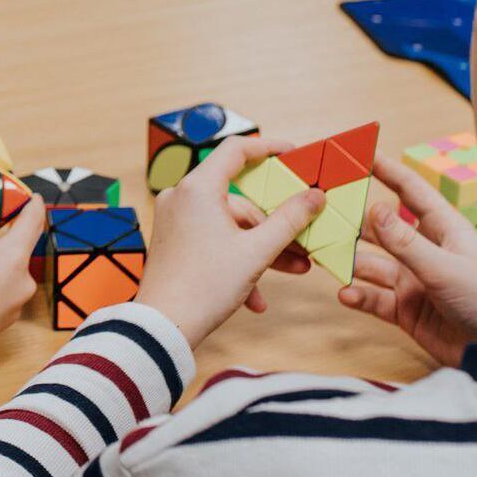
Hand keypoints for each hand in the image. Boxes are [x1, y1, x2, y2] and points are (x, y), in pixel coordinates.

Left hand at [137, 136, 325, 348]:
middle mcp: (182, 198)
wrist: (162, 328)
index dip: (269, 148)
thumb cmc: (205, 287)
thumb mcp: (257, 251)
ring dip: (262, 248)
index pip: (237, 150)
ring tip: (294, 269)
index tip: (294, 155)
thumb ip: (290, 220)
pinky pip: (214, 243)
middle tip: (306, 234)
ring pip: (230, 226)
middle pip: (240, 198)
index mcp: (198, 188)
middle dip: (276, 222)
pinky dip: (237, 263)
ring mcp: (176, 221)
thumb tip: (315, 196)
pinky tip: (256, 299)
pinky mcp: (175, 243)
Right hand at [337, 155, 476, 366]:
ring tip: (324, 258)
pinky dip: (359, 296)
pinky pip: (374, 298)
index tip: (361, 153)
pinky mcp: (407, 311)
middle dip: (355, 222)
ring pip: (372, 265)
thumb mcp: (444, 268)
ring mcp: (415, 282)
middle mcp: (426, 252)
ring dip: (350, 263)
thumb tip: (373, 209)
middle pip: (383, 230)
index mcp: (445, 231)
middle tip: (323, 212)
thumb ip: (405, 243)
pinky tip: (346, 294)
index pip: (412, 193)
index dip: (388, 171)